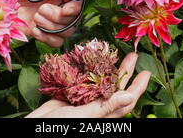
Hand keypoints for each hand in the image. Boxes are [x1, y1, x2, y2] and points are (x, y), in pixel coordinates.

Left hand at [0, 0, 82, 47]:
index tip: (67, 8)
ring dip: (53, 27)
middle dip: (61, 17)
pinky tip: (34, 30)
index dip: (77, 5)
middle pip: (75, 17)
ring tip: (35, 18)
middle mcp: (56, 4)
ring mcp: (49, 19)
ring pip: (67, 31)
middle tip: (41, 11)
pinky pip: (55, 42)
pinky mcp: (39, 32)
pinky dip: (48, 38)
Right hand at [26, 53, 150, 117]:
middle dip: (125, 71)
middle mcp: (96, 107)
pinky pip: (82, 81)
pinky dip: (87, 70)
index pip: (126, 100)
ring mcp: (83, 100)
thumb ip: (105, 106)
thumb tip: (130, 96)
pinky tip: (90, 59)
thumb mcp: (84, 117)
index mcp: (104, 114)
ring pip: (100, 82)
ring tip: (114, 54)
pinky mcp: (70, 95)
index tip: (146, 73)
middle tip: (133, 55)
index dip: (138, 87)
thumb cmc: (61, 126)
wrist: (35, 128)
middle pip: (115, 87)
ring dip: (108, 68)